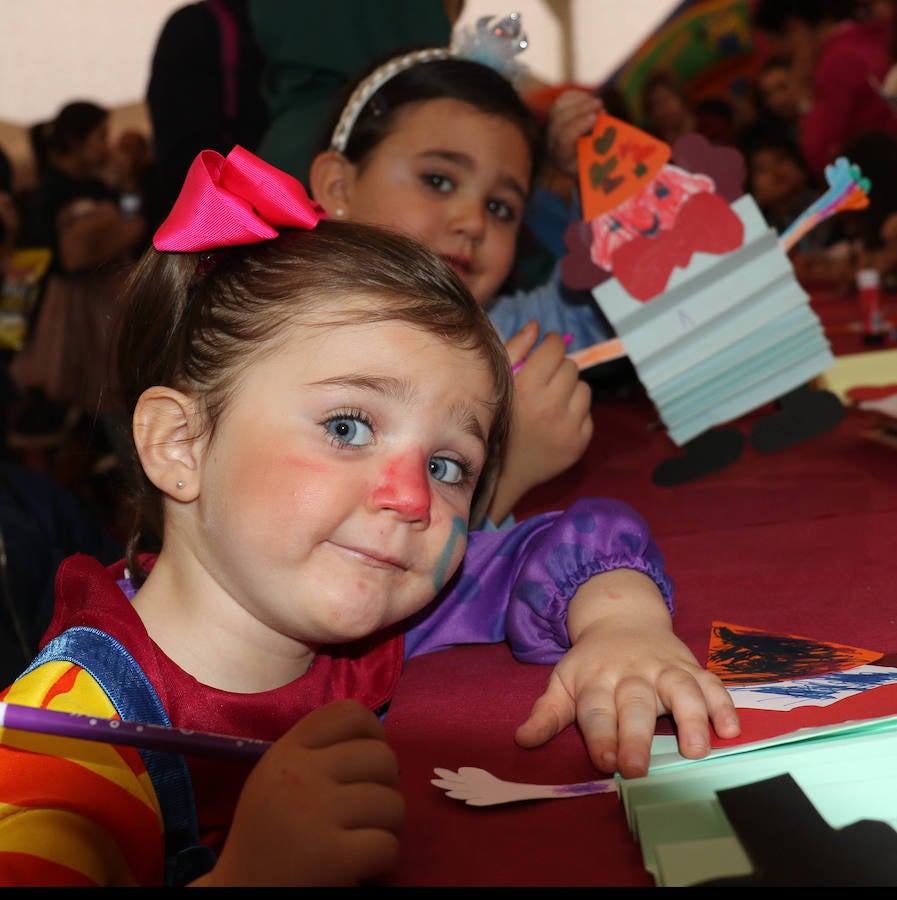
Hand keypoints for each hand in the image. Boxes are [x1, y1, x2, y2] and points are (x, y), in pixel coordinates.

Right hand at [194, 700, 404, 885]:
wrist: (240, 892)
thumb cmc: (268, 833)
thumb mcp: (279, 776)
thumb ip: (318, 750)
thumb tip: (377, 740)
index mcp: (287, 750)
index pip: (349, 713)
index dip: (373, 733)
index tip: (369, 760)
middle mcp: (300, 774)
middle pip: (381, 757)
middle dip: (387, 785)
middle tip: (370, 809)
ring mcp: (315, 813)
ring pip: (392, 803)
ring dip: (389, 826)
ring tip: (367, 837)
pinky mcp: (330, 857)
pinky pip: (388, 846)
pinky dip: (385, 861)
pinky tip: (364, 865)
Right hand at [487, 323, 592, 522]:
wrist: (501, 474)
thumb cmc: (494, 422)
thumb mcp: (495, 383)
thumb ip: (515, 351)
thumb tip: (538, 326)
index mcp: (526, 388)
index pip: (556, 349)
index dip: (552, 343)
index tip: (547, 347)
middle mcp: (550, 406)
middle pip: (571, 366)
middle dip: (559, 368)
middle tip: (544, 380)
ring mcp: (568, 427)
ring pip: (584, 388)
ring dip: (570, 389)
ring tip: (551, 401)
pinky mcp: (580, 443)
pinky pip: (588, 413)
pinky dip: (575, 413)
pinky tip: (556, 421)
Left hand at [514, 569, 740, 778]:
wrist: (622, 617)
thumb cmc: (592, 663)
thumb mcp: (563, 682)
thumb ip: (547, 713)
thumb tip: (522, 740)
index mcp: (596, 680)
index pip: (596, 710)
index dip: (599, 735)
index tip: (604, 761)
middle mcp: (631, 674)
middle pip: (635, 704)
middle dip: (637, 735)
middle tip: (638, 767)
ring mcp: (664, 669)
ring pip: (681, 689)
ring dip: (690, 718)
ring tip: (696, 750)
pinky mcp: (690, 667)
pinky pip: (711, 683)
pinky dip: (724, 704)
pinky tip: (731, 729)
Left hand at [546, 89, 603, 179]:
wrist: (583, 164)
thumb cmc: (595, 165)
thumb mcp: (598, 163)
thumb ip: (600, 149)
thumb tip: (604, 127)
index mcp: (561, 159)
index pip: (563, 139)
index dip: (578, 126)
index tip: (595, 117)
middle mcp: (551, 144)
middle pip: (559, 121)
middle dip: (580, 109)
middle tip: (600, 104)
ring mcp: (550, 129)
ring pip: (558, 108)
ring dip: (580, 101)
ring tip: (598, 103)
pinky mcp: (554, 117)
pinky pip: (561, 101)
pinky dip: (576, 97)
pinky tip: (589, 99)